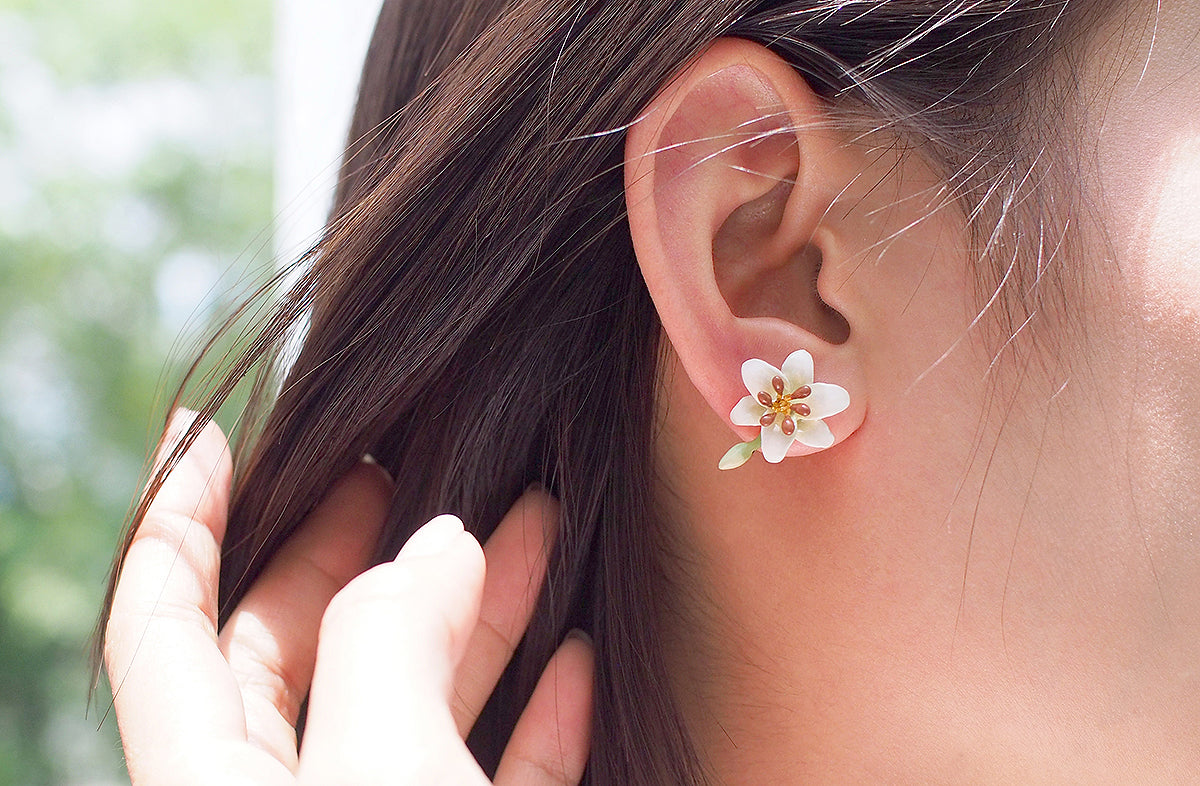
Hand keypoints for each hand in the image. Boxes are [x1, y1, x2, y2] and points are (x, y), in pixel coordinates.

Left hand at [104, 411, 593, 784]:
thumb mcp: (378, 763)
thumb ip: (390, 638)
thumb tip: (442, 546)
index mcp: (212, 780)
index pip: (162, 624)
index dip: (177, 517)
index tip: (210, 428)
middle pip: (296, 645)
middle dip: (359, 542)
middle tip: (408, 469)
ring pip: (415, 698)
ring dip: (480, 610)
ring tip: (534, 521)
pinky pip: (491, 772)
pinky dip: (533, 717)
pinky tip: (571, 660)